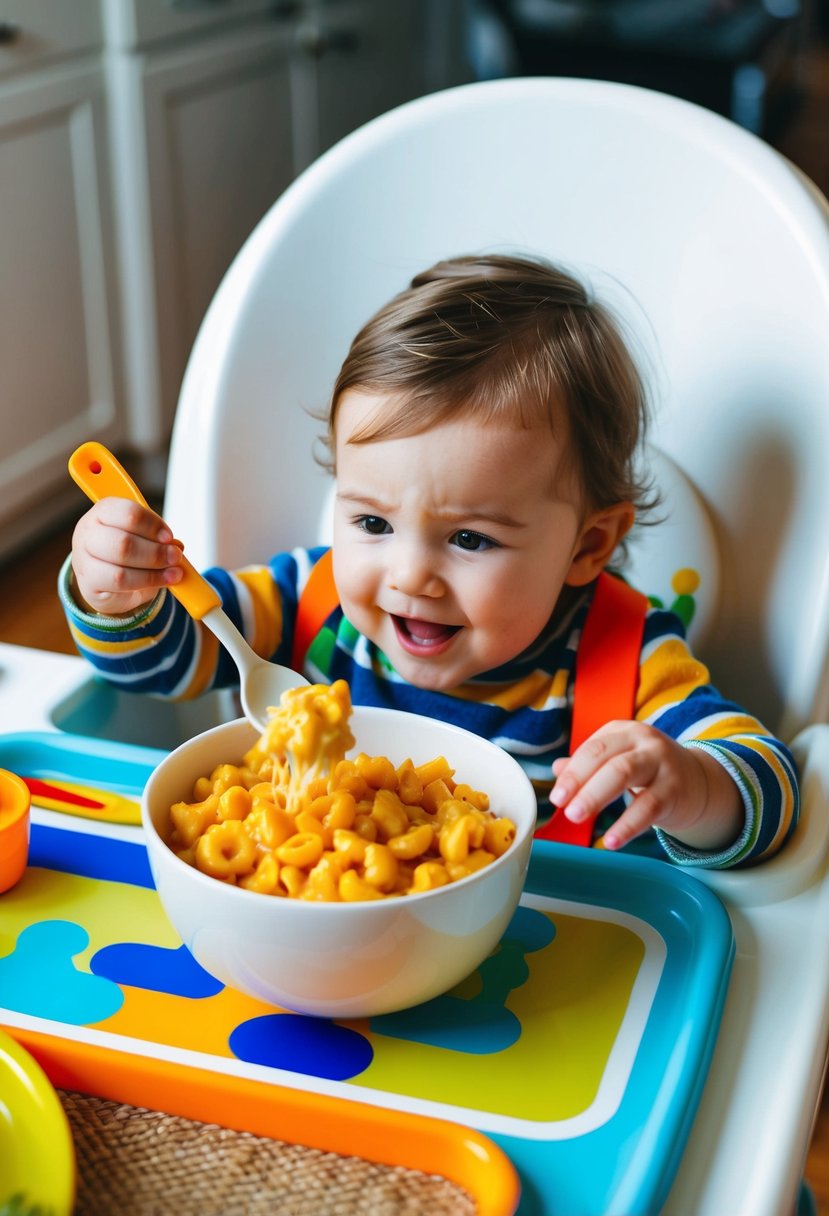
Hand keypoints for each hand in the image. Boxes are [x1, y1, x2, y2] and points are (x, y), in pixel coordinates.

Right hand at [70, 497, 183, 616]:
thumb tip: (176, 546)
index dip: (152, 525)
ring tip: (174, 573)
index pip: (128, 512)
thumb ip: (160, 539)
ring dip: (154, 570)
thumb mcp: (145, 539)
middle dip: (155, 552)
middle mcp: (89, 531)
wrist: (108, 584)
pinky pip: (120, 582)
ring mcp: (84, 558)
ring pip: (121, 564)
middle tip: (175, 557)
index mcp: (104, 511)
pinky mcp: (88, 582)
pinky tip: (161, 581)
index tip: (168, 537)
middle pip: (123, 541)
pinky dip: (146, 582)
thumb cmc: (128, 555)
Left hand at [549, 720, 743, 851]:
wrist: (698, 781)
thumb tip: (557, 770)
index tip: (557, 796)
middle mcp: (642, 741)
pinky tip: (611, 841)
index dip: (572, 773)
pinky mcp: (674, 789)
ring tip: (576, 816)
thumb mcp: (620, 760)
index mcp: (623, 732)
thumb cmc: (649, 770)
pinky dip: (627, 825)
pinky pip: (647, 807)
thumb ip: (589, 764)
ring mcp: (661, 763)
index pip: (592, 748)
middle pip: (605, 757)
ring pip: (624, 773)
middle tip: (562, 805)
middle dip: (579, 780)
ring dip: (596, 796)